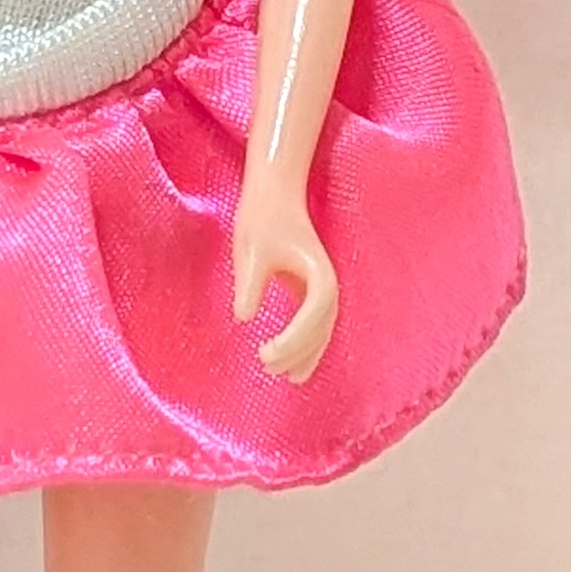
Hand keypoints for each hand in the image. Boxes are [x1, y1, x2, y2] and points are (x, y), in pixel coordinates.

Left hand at [232, 170, 338, 384]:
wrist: (274, 194)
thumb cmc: (263, 218)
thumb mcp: (251, 250)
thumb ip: (250, 284)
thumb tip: (243, 316)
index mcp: (319, 274)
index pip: (315, 313)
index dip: (295, 338)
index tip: (267, 353)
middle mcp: (327, 284)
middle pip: (322, 327)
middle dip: (299, 351)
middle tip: (267, 366)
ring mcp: (321, 288)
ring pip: (322, 330)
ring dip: (307, 354)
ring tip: (287, 377)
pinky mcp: (310, 289)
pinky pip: (314, 324)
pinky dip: (307, 345)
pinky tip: (292, 363)